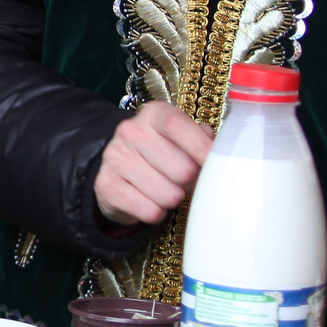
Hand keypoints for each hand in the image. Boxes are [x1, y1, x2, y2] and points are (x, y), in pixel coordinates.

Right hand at [94, 102, 213, 226]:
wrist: (121, 172)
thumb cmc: (163, 154)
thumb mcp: (182, 139)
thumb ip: (203, 140)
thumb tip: (220, 152)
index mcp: (153, 114)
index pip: (177, 125)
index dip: (201, 147)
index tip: (215, 165)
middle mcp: (130, 131)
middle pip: (181, 169)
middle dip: (190, 181)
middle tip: (185, 180)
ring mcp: (115, 157)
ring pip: (168, 194)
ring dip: (174, 199)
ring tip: (167, 189)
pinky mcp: (106, 185)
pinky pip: (149, 210)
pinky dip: (157, 213)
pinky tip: (151, 201)